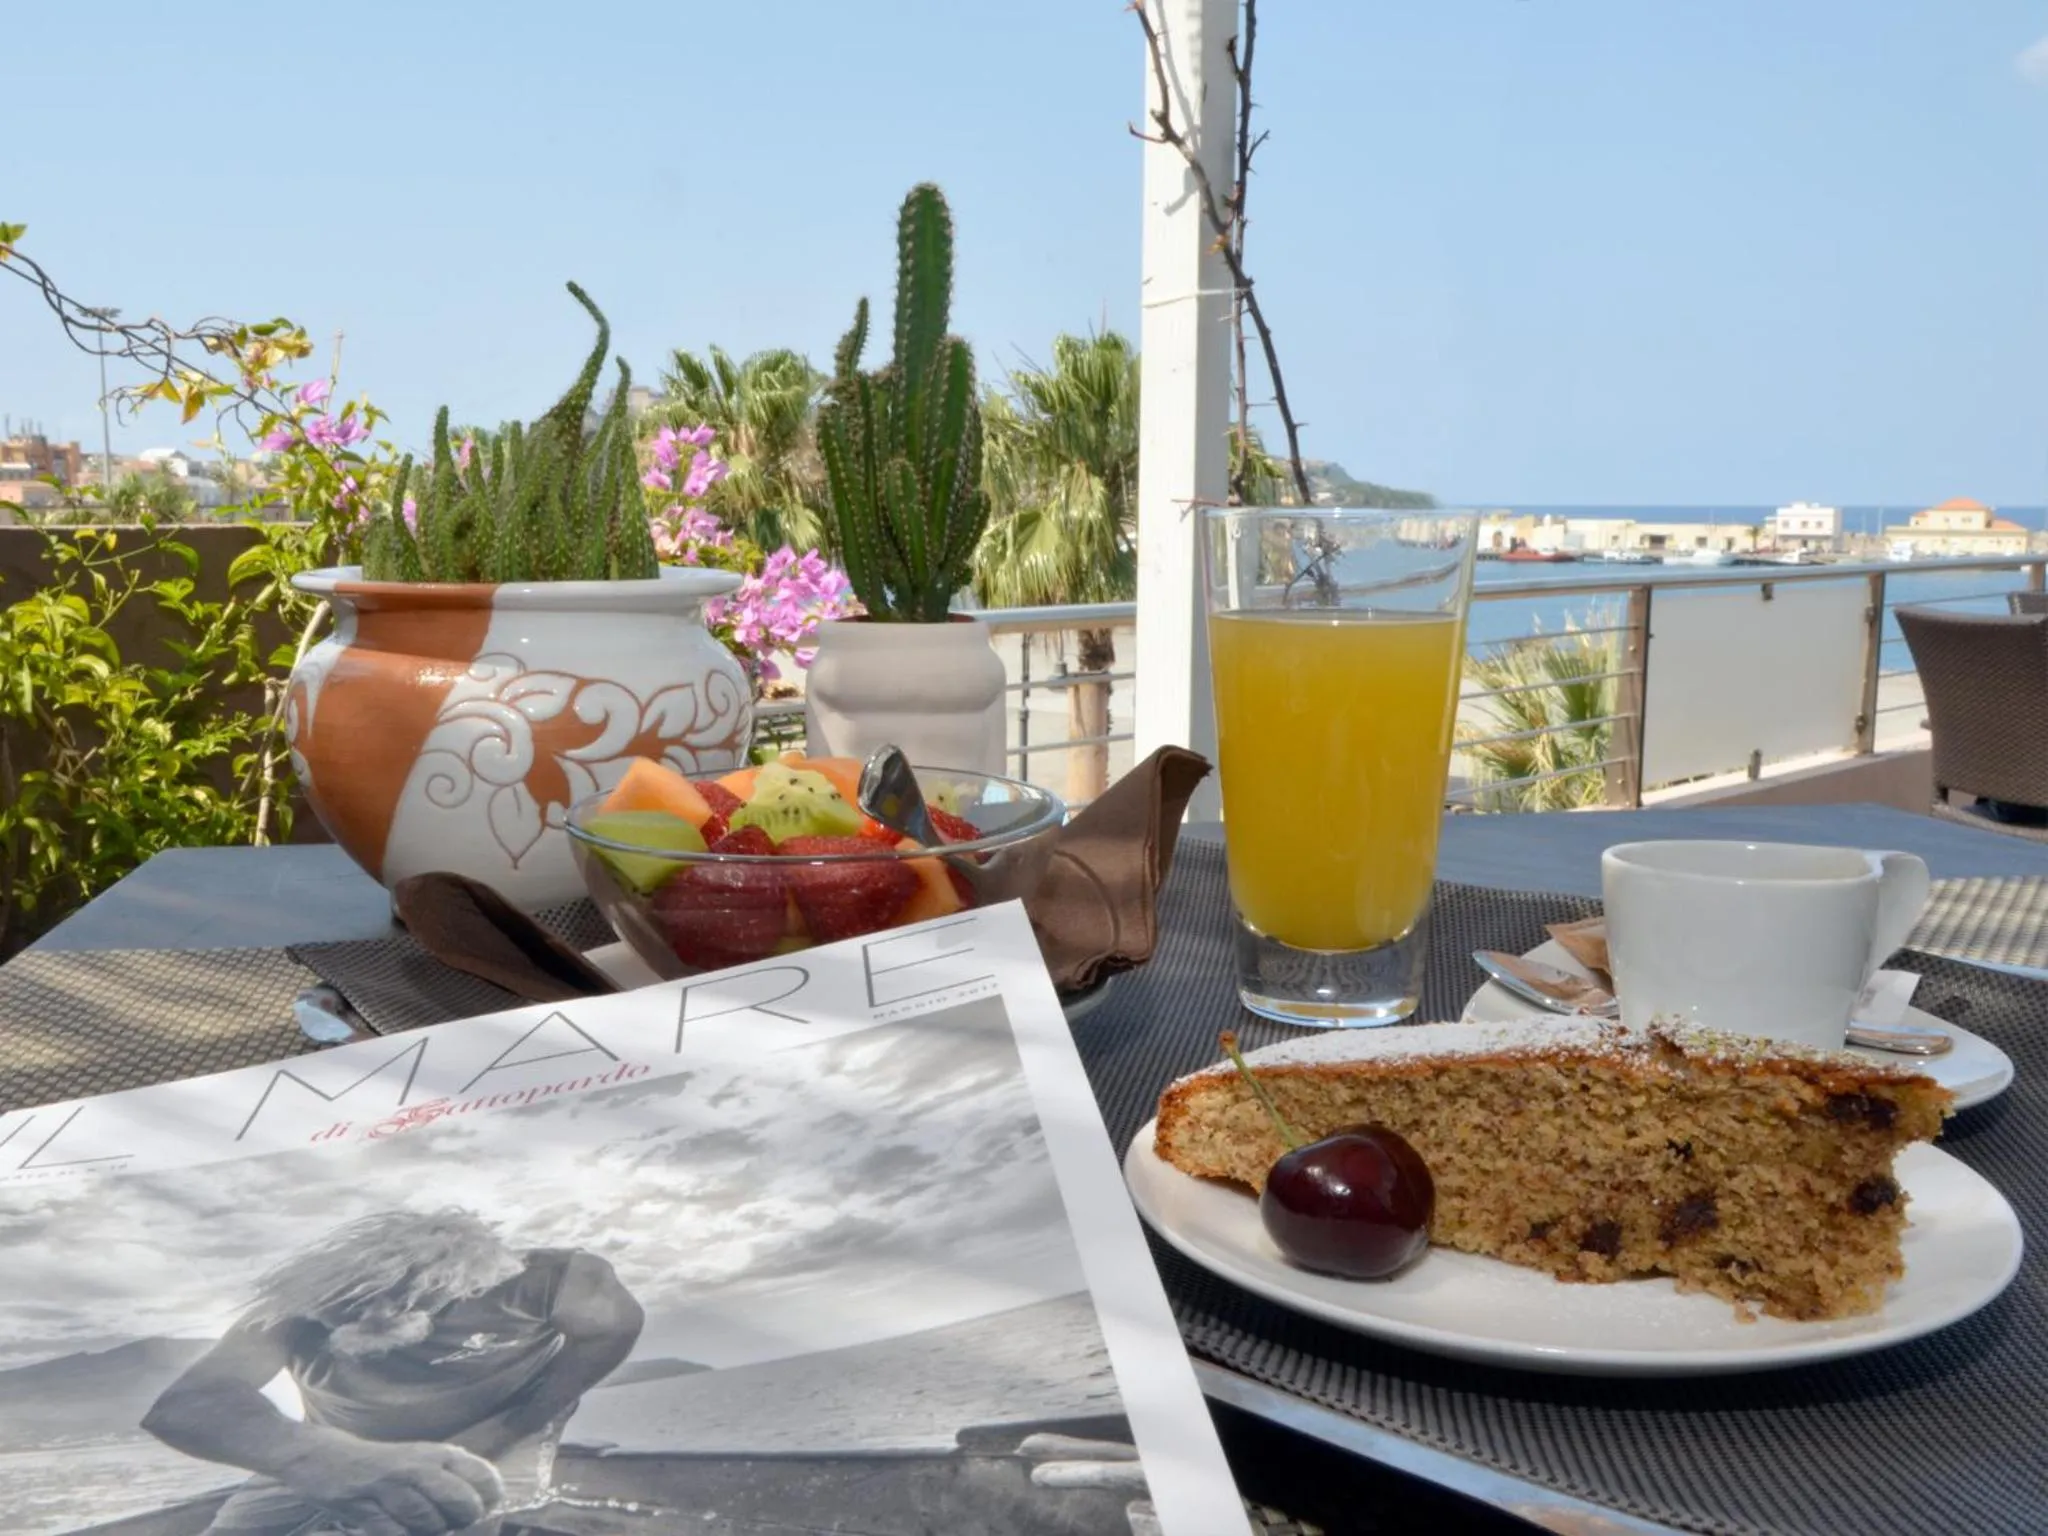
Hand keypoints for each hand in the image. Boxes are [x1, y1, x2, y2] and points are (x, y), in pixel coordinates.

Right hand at [278, 1439, 503, 1535]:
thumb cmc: (386, 1466)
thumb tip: (489, 1503)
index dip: (490, 1498)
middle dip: (464, 1520)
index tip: (485, 1507)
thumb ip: (454, 1478)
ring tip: (425, 1524)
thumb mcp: (425, 1461)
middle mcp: (418, 1467)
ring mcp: (390, 1488)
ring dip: (431, 1531)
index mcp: (438, 1454)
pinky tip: (400, 1528)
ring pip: (430, 1522)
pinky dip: (403, 1535)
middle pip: (462, 1502)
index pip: (482, 1476)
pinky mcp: (364, 1508)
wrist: (328, 1459)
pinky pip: (396, 1533)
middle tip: (456, 1522)